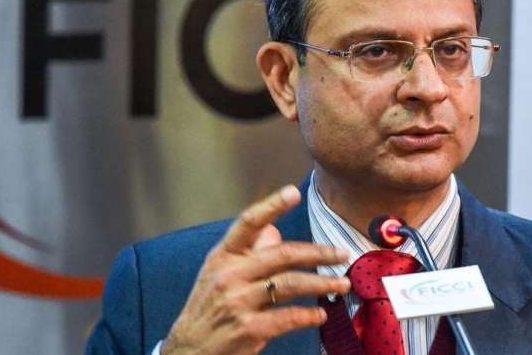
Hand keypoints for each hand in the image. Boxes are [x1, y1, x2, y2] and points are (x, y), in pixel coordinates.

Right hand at [160, 185, 350, 354]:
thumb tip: (274, 230)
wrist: (188, 349)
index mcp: (223, 256)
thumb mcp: (219, 273)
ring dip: (322, 283)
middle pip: (282, 254)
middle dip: (318, 252)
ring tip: (342, 284)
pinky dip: (308, 315)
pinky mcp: (248, 329)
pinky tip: (321, 314)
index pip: (248, 223)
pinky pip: (287, 317)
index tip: (293, 193)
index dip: (271, 205)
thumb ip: (247, 251)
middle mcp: (229, 275)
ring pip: (290, 284)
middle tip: (342, 253)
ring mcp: (238, 302)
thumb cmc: (209, 307)